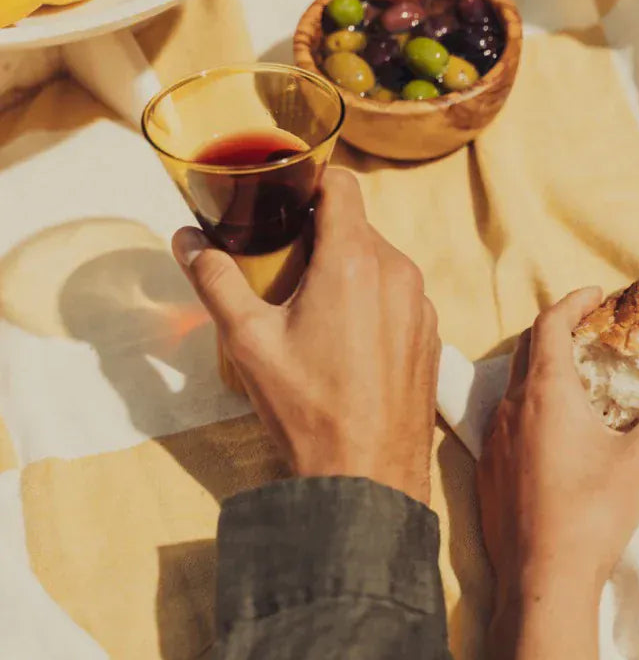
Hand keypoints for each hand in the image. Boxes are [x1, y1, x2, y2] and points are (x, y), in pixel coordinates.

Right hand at [173, 168, 439, 505]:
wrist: (367, 477)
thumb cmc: (308, 409)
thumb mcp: (248, 341)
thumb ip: (215, 281)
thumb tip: (186, 241)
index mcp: (354, 261)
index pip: (342, 184)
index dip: (310, 182)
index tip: (283, 199)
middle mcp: (398, 274)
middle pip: (357, 227)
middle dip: (319, 236)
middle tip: (280, 267)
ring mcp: (421, 307)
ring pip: (380, 263)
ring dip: (346, 272)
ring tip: (310, 310)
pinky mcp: (431, 337)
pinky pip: (399, 299)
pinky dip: (371, 304)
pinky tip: (344, 343)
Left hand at [477, 287, 638, 616]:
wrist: (540, 581)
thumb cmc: (590, 516)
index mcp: (544, 394)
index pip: (549, 324)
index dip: (572, 302)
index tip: (596, 296)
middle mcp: (510, 409)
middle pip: (528, 350)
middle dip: (558, 332)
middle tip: (591, 333)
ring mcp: (492, 443)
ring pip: (513, 389)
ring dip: (542, 373)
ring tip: (578, 382)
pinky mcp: (487, 474)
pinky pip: (505, 425)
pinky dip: (529, 412)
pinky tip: (554, 436)